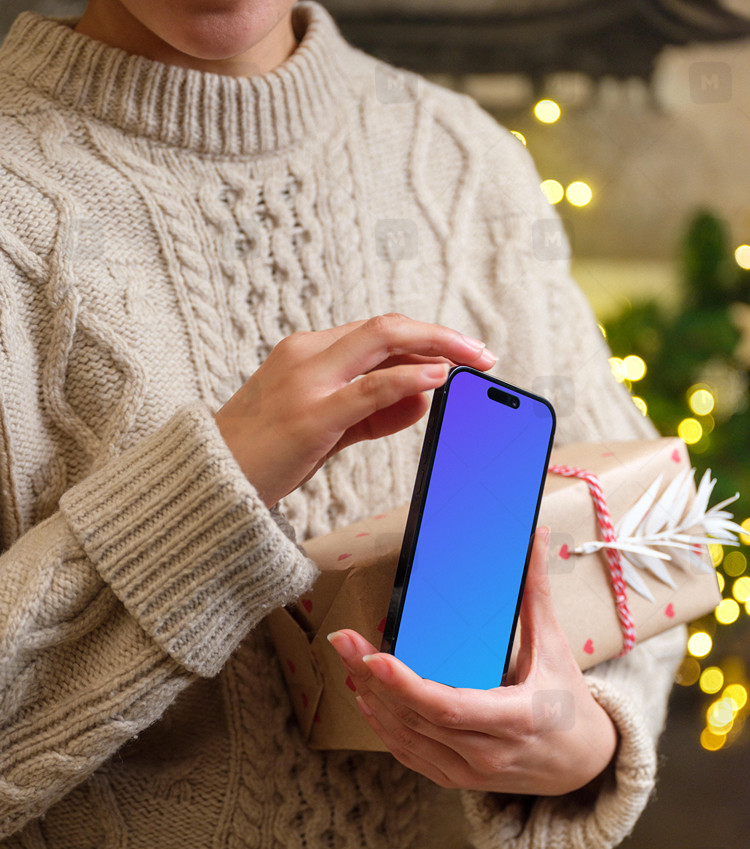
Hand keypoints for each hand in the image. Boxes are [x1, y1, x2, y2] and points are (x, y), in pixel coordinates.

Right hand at [215, 314, 496, 507]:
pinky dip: (410, 378)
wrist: (211, 482)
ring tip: (473, 362)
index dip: (425, 338)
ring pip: (383, 343)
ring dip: (438, 348)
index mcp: (305, 351)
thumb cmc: (264, 455)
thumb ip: (373, 411)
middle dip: (442, 334)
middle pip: (386, 327)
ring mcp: (307, 383)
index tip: (460, 352)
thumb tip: (425, 396)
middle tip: (482, 353)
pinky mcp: (312, 416)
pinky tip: (439, 378)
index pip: (377, 333)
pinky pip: (371, 387)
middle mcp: (306, 356)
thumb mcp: (324, 425)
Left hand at [328, 527, 617, 795]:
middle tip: (342, 640)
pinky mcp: (456, 780)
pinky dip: (384, 726)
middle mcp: (489, 753)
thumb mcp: (556, 649)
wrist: (584, 765)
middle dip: (372, 678)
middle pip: (415, 718)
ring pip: (406, 737)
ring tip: (347, 661)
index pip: (448, 707)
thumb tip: (533, 537)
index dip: (405, 684)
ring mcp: (470, 773)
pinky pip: (410, 755)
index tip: (372, 656)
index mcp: (516, 719)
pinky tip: (366, 698)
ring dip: (371, 699)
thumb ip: (535, 594)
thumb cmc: (570, 703)